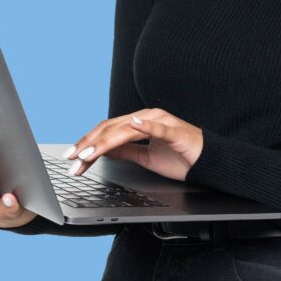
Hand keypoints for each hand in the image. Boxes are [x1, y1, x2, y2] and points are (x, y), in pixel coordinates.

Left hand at [61, 108, 203, 181]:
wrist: (207, 162)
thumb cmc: (181, 158)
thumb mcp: (146, 157)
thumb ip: (126, 151)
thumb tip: (103, 151)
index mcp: (139, 123)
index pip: (107, 131)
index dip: (88, 143)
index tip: (72, 157)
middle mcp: (147, 118)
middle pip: (111, 129)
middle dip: (89, 144)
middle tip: (72, 158)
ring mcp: (160, 122)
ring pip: (126, 129)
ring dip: (105, 142)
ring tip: (89, 154)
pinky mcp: (174, 131)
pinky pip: (157, 128)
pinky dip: (143, 126)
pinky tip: (130, 126)